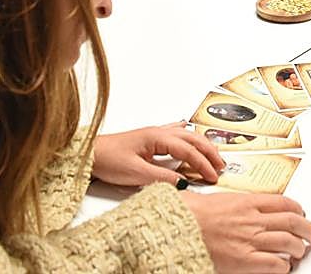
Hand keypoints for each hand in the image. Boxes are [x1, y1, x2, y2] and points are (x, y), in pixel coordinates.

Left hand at [92, 123, 224, 186]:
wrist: (88, 154)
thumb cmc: (108, 159)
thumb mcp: (137, 173)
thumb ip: (163, 177)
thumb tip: (184, 182)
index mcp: (157, 137)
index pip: (188, 150)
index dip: (202, 163)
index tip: (212, 176)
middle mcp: (158, 132)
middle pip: (191, 138)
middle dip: (208, 151)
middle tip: (221, 166)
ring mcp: (153, 134)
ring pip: (185, 135)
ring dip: (201, 144)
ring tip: (213, 154)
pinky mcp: (147, 139)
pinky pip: (173, 132)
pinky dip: (185, 133)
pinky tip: (187, 127)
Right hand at [182, 192, 310, 273]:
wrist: (178, 228)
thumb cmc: (192, 215)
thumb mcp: (219, 199)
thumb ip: (237, 202)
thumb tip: (245, 205)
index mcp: (247, 202)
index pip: (284, 202)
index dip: (297, 208)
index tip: (300, 213)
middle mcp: (253, 220)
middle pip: (292, 221)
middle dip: (307, 228)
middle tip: (310, 233)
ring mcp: (251, 240)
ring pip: (289, 242)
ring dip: (299, 248)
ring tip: (301, 251)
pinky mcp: (246, 260)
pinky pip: (275, 263)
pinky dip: (284, 266)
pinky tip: (283, 266)